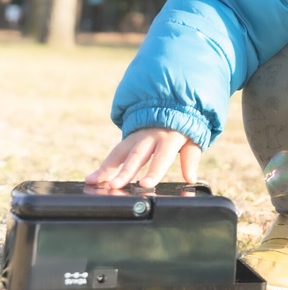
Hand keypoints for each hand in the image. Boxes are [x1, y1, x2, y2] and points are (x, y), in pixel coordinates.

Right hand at [85, 128, 200, 189]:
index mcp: (169, 138)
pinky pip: (114, 153)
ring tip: (93, 182)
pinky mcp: (127, 139)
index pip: (161, 157)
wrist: (171, 104)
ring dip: (106, 169)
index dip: (154, 171)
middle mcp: (150, 137)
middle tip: (114, 185)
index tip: (145, 184)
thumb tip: (191, 179)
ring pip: (120, 153)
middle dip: (125, 171)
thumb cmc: (182, 127)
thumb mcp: (193, 139)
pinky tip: (92, 179)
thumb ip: (190, 158)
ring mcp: (136, 137)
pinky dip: (103, 166)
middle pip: (136, 156)